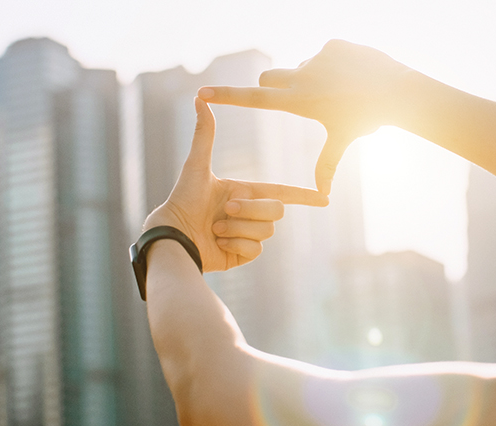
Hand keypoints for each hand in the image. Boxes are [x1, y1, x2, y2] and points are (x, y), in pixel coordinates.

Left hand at [143, 97, 327, 271]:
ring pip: (266, 231)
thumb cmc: (182, 199)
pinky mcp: (241, 256)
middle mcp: (248, 214)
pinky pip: (255, 250)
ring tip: (215, 228)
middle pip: (276, 211)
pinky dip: (235, 245)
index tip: (324, 198)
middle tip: (226, 210)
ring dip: (238, 228)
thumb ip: (204, 134)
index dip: (304, 196)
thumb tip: (199, 98)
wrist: (171, 235)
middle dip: (252, 209)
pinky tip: (217, 243)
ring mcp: (245, 236)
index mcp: (244, 192)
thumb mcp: (197, 165)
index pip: (281, 192)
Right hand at [198, 40, 409, 194]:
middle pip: (269, 77)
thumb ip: (327, 165)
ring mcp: (316, 58)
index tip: (203, 92)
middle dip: (276, 87)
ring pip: (302, 67)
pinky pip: (325, 54)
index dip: (227, 97)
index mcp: (299, 102)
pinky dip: (334, 65)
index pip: (254, 99)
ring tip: (342, 91)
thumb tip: (321, 195)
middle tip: (302, 97)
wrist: (396, 90)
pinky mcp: (332, 44)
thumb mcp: (342, 142)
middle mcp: (301, 77)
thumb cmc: (366, 119)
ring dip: (313, 78)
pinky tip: (353, 74)